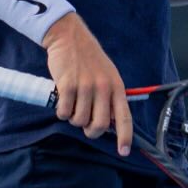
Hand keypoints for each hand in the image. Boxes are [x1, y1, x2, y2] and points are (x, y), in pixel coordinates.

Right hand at [42, 14, 132, 155]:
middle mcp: (103, 88)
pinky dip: (61, 113)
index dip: (125, 137)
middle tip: (84, 124)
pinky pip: (64, 112)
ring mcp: (85, 87)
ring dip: (73, 119)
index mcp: (116, 86)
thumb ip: (109, 96)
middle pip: (99, 125)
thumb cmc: (88, 58)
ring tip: (72, 105)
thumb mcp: (107, 74)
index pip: (124, 117)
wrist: (69, 36)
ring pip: (79, 121)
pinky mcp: (67, 86)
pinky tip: (62, 101)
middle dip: (91, 131)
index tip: (123, 151)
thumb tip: (108, 123)